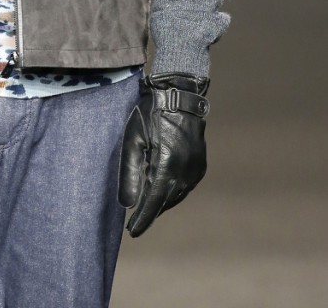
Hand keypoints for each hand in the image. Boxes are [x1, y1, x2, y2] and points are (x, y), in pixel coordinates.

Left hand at [118, 72, 209, 236]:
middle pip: (165, 201)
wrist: (179, 95)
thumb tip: (128, 204)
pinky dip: (172, 191)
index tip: (132, 232)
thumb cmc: (150, 114)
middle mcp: (185, 171)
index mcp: (167, 164)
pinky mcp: (200, 166)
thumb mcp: (133, 139)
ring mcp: (195, 169)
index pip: (153, 201)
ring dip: (161, 202)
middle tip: (135, 219)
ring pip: (176, 196)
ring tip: (146, 203)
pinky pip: (184, 187)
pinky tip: (161, 189)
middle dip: (150, 210)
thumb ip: (129, 172)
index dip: (143, 219)